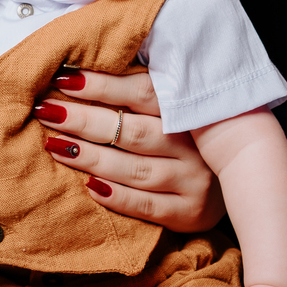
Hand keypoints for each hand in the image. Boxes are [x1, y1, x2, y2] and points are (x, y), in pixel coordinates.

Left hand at [34, 67, 224, 234]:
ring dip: (90, 157)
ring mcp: (193, 179)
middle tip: (48, 110)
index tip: (65, 80)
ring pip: (134, 169)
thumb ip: (141, 94)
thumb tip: (80, 73)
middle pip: (133, 131)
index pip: (143, 92)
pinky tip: (86, 185)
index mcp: (189, 110)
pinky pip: (145, 205)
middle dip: (84, 120)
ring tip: (55, 145)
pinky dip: (114, 196)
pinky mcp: (189, 212)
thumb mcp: (175, 110)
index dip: (102, 85)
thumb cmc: (188, 139)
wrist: (239, 183)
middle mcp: (194, 144)